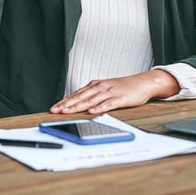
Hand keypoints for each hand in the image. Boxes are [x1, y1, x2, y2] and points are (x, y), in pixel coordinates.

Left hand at [49, 70, 179, 114]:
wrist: (142, 83)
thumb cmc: (122, 88)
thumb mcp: (104, 89)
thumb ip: (92, 96)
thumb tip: (77, 105)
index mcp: (94, 86)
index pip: (76, 95)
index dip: (64, 101)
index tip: (53, 108)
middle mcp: (100, 88)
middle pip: (80, 97)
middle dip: (66, 104)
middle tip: (55, 110)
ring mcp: (109, 92)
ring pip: (90, 100)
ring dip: (78, 106)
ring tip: (67, 111)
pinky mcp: (119, 98)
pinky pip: (108, 104)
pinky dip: (99, 108)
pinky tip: (91, 111)